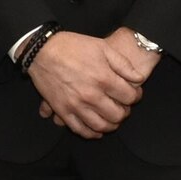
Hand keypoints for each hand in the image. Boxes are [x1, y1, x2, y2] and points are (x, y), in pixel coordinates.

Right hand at [28, 29, 144, 138]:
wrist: (41, 51)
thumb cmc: (72, 46)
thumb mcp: (102, 47)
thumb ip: (123, 65)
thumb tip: (138, 79)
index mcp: (104, 78)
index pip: (130, 97)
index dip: (136, 96)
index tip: (133, 94)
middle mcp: (91, 95)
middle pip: (118, 115)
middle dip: (125, 111)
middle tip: (122, 106)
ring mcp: (76, 105)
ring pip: (101, 126)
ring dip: (111, 125)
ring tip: (111, 118)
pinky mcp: (62, 110)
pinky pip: (80, 129)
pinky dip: (91, 133)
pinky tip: (96, 130)